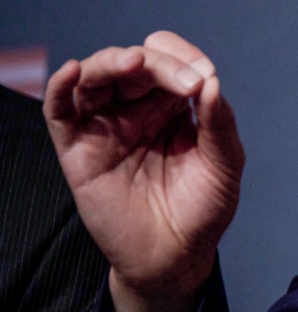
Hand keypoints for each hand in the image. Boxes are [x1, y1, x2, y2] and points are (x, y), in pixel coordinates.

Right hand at [44, 31, 243, 311]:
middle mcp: (137, 108)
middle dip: (160, 62)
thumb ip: (219, 123)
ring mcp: (106, 125)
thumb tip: (212, 81)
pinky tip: (73, 71)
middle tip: (187, 83)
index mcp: (174, 104)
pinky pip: (59, 110)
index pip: (171, 59)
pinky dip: (60, 85)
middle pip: (136, 61)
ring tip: (133, 62)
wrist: (176, 256)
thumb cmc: (203, 207)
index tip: (204, 75)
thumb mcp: (225, 163)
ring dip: (112, 61)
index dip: (184, 56)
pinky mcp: (78, 149)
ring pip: (96, 75)